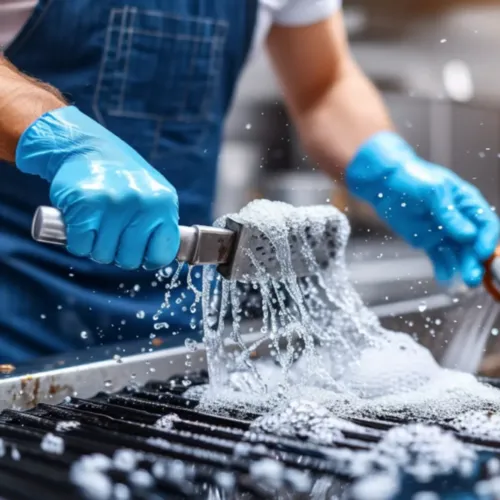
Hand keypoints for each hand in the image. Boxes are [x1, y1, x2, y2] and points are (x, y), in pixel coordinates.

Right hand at [16, 106, 179, 269]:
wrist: (86, 146)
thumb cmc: (122, 178)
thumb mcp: (153, 195)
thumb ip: (160, 225)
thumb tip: (159, 259)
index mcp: (164, 203)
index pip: (162, 254)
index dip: (147, 258)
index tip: (138, 250)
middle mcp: (142, 203)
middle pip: (129, 260)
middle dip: (117, 252)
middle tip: (112, 232)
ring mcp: (114, 204)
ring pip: (102, 255)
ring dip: (96, 246)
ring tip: (97, 223)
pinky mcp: (85, 205)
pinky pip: (80, 247)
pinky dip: (78, 241)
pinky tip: (81, 223)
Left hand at [346, 132, 499, 286]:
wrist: (384, 182)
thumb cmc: (411, 177)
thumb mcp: (433, 191)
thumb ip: (449, 213)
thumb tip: (468, 235)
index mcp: (466, 202)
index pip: (485, 223)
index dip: (487, 239)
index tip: (482, 253)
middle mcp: (460, 219)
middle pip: (474, 244)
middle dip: (476, 261)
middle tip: (474, 277)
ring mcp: (444, 232)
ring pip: (458, 254)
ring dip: (463, 268)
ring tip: (464, 283)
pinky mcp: (428, 240)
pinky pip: (439, 257)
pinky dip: (443, 268)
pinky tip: (444, 279)